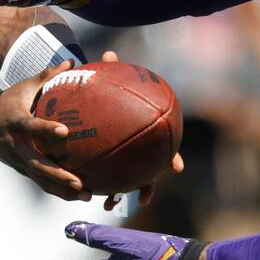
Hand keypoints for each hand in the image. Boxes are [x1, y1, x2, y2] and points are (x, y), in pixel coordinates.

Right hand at [0, 61, 90, 201]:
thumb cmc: (4, 102)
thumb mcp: (22, 87)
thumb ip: (46, 75)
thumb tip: (71, 62)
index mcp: (16, 122)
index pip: (31, 126)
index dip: (46, 129)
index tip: (65, 132)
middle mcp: (16, 145)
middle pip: (37, 164)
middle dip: (58, 175)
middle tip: (79, 182)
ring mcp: (17, 160)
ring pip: (40, 178)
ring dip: (62, 189)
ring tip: (86, 196)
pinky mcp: (20, 168)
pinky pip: (40, 181)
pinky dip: (57, 190)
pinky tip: (76, 196)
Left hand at [94, 51, 183, 211]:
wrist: (93, 99)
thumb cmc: (105, 89)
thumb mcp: (107, 80)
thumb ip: (109, 70)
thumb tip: (110, 54)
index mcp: (144, 131)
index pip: (165, 147)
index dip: (172, 157)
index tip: (176, 167)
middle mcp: (138, 148)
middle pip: (148, 171)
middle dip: (148, 185)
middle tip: (145, 197)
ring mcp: (123, 157)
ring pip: (124, 180)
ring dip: (119, 194)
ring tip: (109, 204)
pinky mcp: (103, 161)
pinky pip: (101, 177)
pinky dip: (95, 185)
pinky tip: (82, 192)